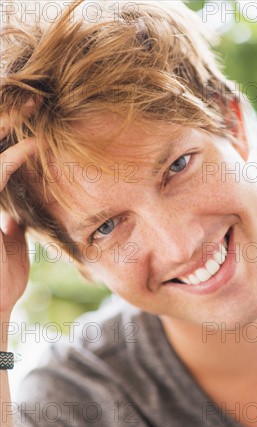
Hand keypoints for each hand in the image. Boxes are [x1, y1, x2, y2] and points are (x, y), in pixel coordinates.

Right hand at [0, 100, 36, 314]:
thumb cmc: (1, 280)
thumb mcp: (11, 244)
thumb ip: (12, 222)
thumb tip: (21, 214)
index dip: (10, 133)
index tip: (35, 118)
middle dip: (8, 117)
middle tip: (36, 100)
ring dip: (10, 124)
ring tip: (36, 107)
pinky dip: (15, 156)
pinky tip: (35, 144)